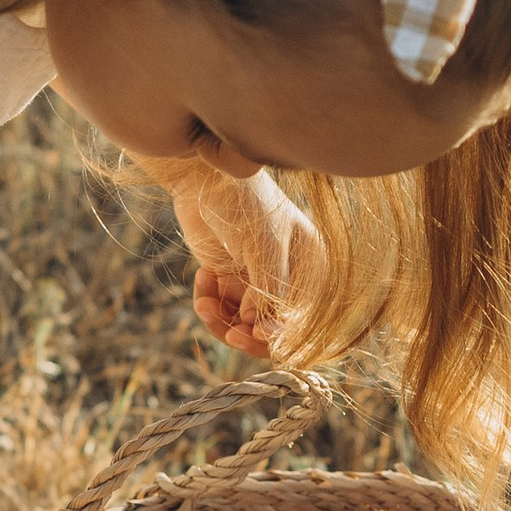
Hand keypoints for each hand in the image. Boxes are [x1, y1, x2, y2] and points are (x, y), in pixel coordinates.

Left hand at [156, 157, 318, 358]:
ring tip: (205, 304)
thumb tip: (258, 328)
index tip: (254, 332)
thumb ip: (267, 291)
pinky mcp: (227, 278)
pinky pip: (220, 309)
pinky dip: (208, 303)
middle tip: (229, 334)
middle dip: (248, 333)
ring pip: (242, 324)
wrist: (201, 177)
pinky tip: (202, 278)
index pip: (302, 316)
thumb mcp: (262, 248)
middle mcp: (285, 277)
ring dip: (221, 320)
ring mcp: (255, 279)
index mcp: (309, 266)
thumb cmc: (243, 203)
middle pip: (273, 327)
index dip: (281, 333)